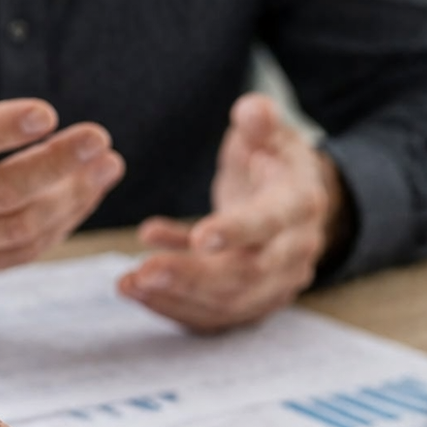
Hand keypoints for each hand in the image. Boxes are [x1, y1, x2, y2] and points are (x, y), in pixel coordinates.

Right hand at [0, 0, 124, 278]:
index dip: (1, 129)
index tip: (48, 110)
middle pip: (0, 192)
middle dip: (57, 166)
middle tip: (100, 139)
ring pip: (19, 228)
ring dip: (71, 198)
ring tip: (107, 165)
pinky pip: (21, 252)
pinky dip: (60, 225)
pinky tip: (85, 191)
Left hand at [119, 93, 350, 331]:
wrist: (298, 203)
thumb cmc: (274, 161)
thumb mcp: (271, 133)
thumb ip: (260, 122)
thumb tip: (251, 110)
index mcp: (299, 206)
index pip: (269, 224)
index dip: (236, 231)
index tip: (200, 237)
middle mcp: (293, 253)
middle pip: (245, 276)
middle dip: (192, 278)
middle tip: (141, 274)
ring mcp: (275, 285)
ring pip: (227, 305)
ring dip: (175, 298)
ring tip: (127, 284)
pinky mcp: (252, 304)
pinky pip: (213, 316)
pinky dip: (172, 306)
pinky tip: (136, 288)